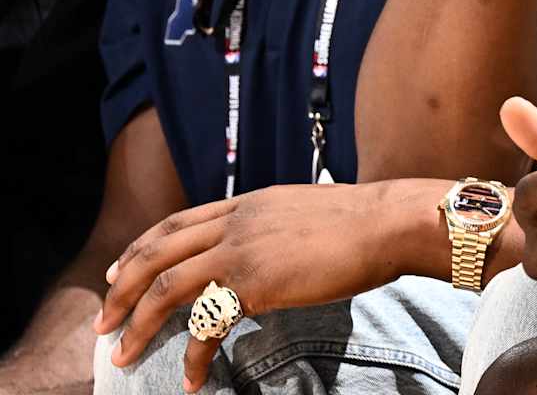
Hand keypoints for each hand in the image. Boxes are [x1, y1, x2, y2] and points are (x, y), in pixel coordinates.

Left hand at [94, 181, 430, 391]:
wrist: (387, 223)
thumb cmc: (361, 221)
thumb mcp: (302, 210)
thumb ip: (272, 225)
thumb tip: (264, 246)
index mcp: (246, 203)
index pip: (176, 223)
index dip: (139, 248)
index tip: (116, 271)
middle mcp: (236, 223)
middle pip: (156, 253)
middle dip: (121, 290)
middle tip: (104, 321)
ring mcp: (242, 251)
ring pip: (166, 288)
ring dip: (138, 325)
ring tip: (123, 354)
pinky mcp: (256, 283)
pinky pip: (208, 324)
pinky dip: (194, 355)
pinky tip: (194, 378)